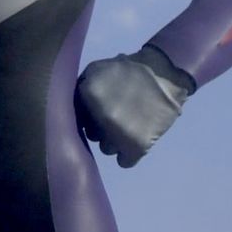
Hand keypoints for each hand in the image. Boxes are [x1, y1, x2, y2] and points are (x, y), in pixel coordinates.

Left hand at [75, 45, 192, 167]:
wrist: (163, 75)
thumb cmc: (127, 69)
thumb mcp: (96, 68)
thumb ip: (80, 86)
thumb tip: (68, 106)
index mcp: (88, 95)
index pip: (76, 116)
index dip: (87, 113)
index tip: (95, 109)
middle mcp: (100, 117)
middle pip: (91, 134)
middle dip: (100, 126)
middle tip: (114, 114)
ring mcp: (118, 134)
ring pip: (106, 149)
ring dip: (114, 140)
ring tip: (127, 124)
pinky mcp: (136, 147)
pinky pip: (123, 162)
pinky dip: (128, 153)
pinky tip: (133, 139)